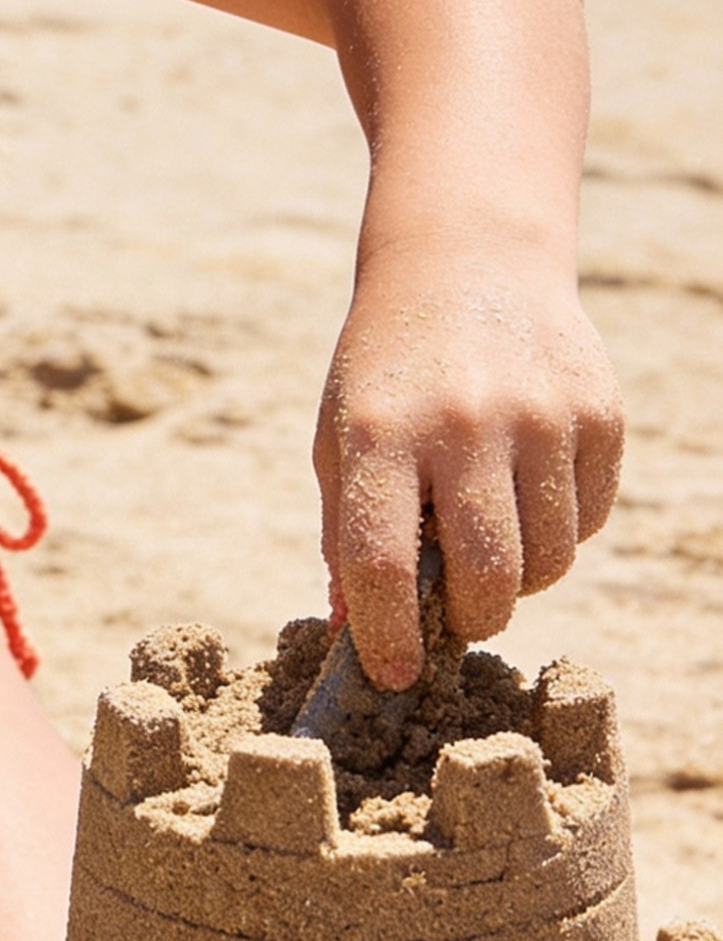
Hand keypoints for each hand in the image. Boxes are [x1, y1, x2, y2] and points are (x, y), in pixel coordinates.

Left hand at [314, 245, 621, 687]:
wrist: (467, 265)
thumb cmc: (388, 371)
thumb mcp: (341, 435)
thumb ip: (345, 532)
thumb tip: (353, 634)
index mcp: (380, 432)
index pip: (382, 562)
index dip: (387, 635)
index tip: (392, 675)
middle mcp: (463, 423)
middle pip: (486, 578)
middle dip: (470, 621)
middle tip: (455, 613)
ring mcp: (541, 416)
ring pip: (549, 561)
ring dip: (519, 578)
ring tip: (488, 537)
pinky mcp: (599, 414)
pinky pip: (589, 520)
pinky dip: (560, 530)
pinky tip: (527, 487)